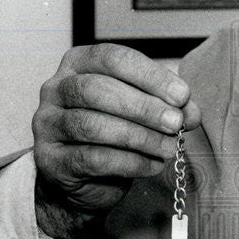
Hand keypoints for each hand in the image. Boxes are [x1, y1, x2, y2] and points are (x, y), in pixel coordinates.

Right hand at [32, 43, 200, 238]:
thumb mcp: (143, 113)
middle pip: (97, 89)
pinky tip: (153, 165)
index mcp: (79, 64)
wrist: (85, 179)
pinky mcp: (51, 160)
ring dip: (139, 137)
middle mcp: (56, 89)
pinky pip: (92, 159)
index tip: (182, 95)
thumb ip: (167, 106)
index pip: (112, 58)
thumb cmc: (114, 135)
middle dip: (143, 107)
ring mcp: (48, 125)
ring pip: (92, 125)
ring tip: (169, 148)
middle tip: (176, 123)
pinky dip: (129, 162)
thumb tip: (190, 111)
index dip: (150, 76)